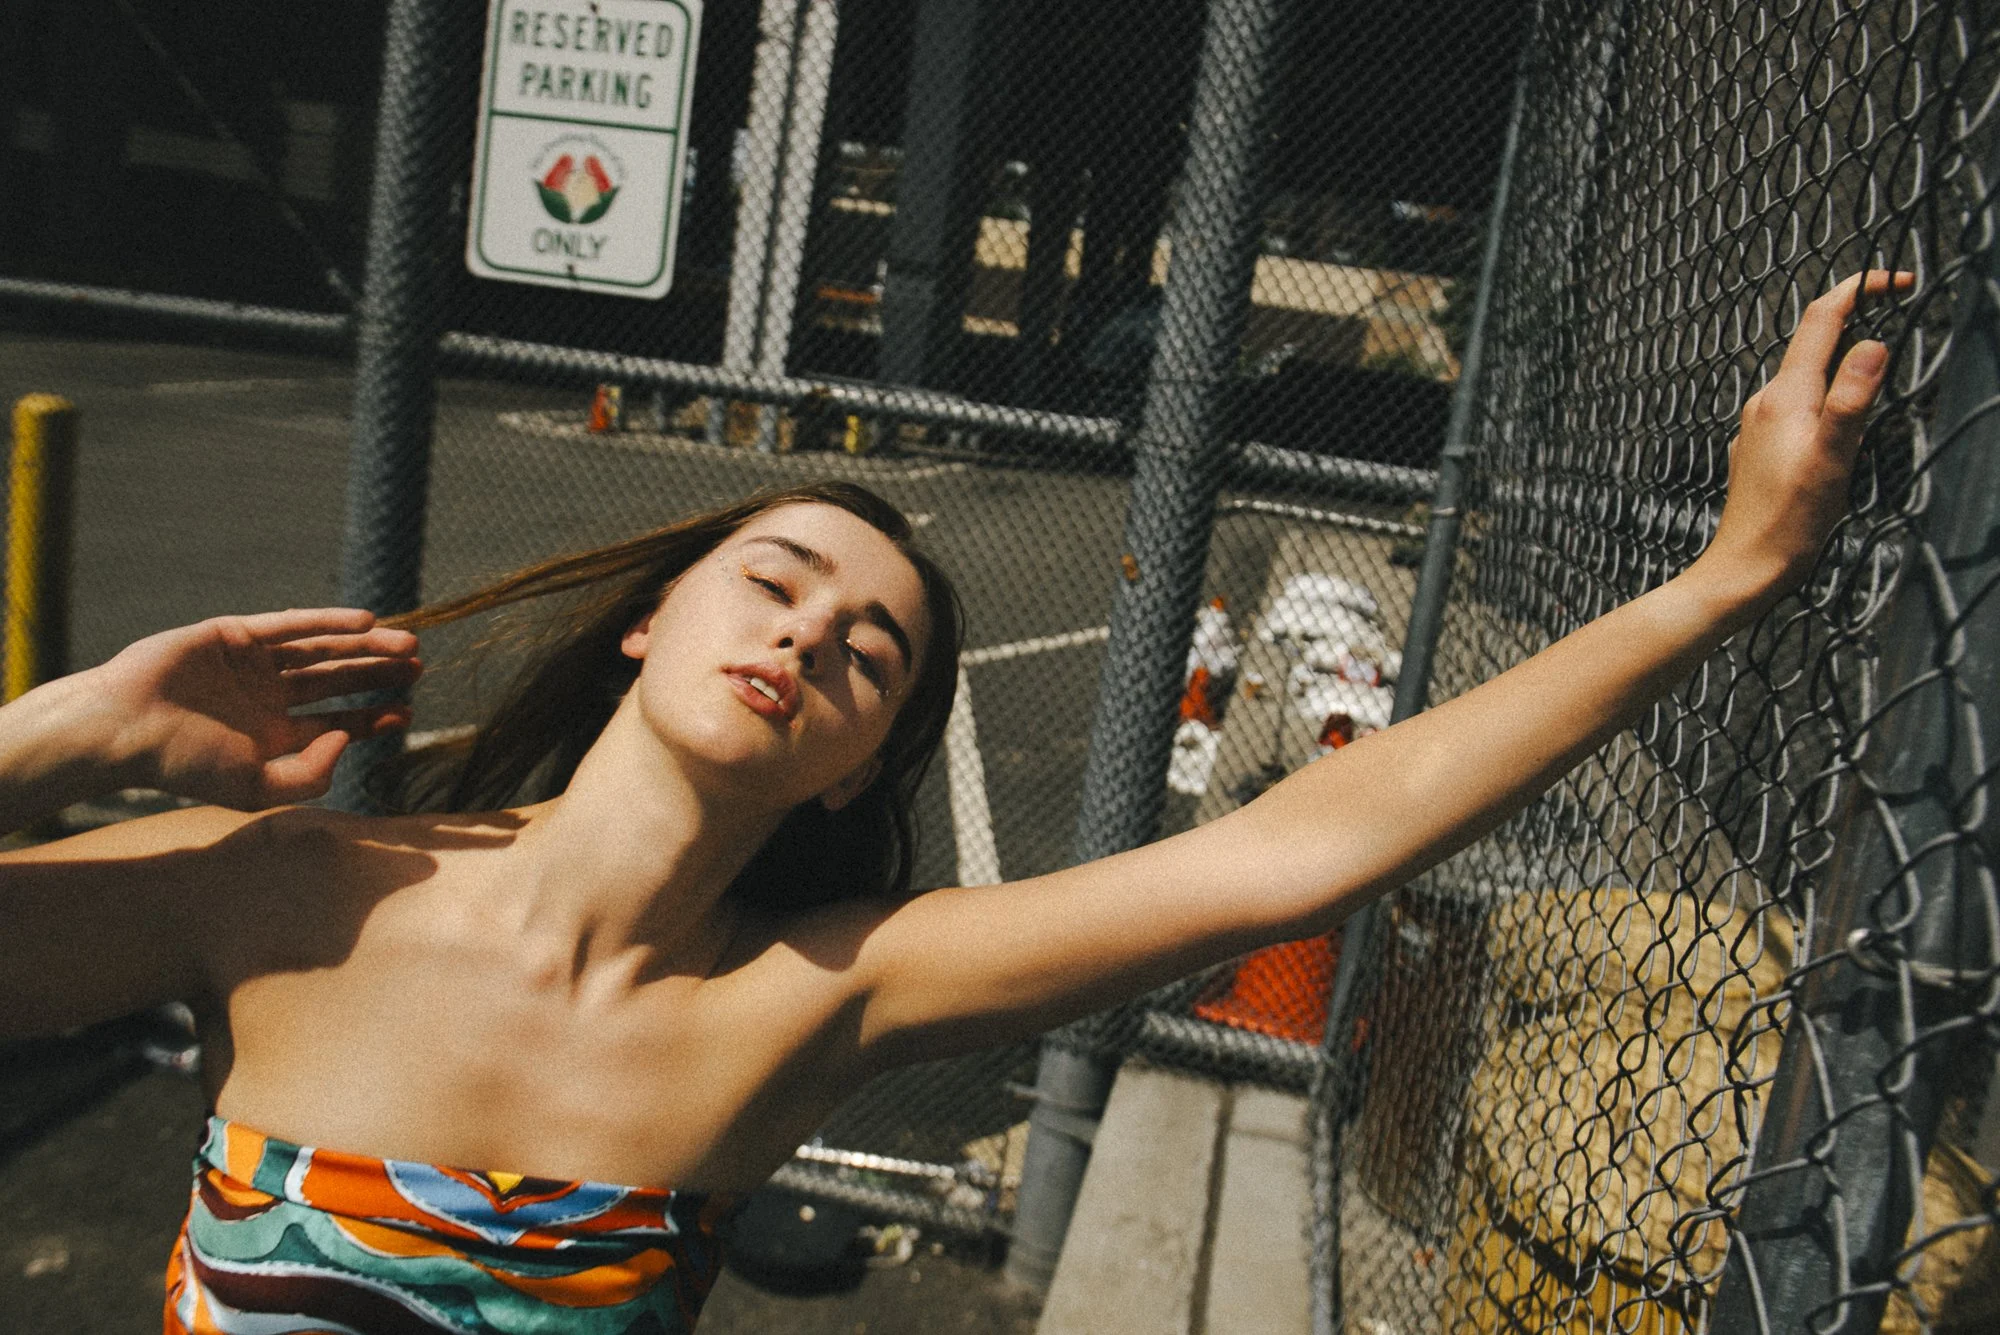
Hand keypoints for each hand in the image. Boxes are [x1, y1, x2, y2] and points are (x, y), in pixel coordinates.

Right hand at [92, 608, 421, 808]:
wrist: (128, 729)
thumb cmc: (184, 764)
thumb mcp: (256, 785)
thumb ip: (310, 773)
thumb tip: (348, 740)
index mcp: (272, 734)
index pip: (335, 722)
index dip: (372, 717)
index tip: (407, 712)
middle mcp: (266, 696)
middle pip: (336, 681)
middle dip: (378, 674)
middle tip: (418, 667)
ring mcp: (252, 663)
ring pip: (321, 650)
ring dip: (365, 645)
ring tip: (407, 643)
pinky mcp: (235, 633)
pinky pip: (292, 624)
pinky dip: (329, 621)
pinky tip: (367, 621)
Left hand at [1700, 270, 1913, 599]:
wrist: (1745, 567)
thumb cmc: (1789, 520)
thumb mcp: (1832, 457)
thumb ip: (1851, 399)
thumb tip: (1873, 344)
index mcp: (1785, 396)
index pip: (1821, 319)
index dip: (1860, 289)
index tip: (1898, 280)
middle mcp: (1765, 402)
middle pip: (1812, 341)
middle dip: (1855, 317)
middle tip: (1899, 306)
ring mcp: (1758, 425)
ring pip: (1805, 375)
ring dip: (1841, 358)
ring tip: (1880, 361)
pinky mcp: (1760, 448)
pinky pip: (1797, 405)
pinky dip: (1825, 394)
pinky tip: (1841, 417)